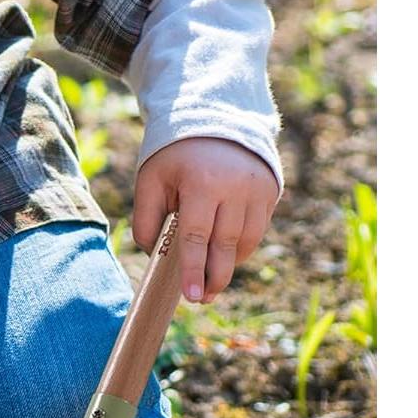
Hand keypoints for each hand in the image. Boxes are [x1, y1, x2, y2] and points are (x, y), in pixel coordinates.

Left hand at [132, 137, 279, 304]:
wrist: (214, 118)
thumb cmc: (174, 154)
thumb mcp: (151, 179)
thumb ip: (146, 217)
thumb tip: (152, 255)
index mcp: (202, 182)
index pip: (197, 236)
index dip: (194, 269)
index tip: (191, 296)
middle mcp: (236, 187)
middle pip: (225, 244)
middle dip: (214, 276)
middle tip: (202, 298)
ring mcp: (258, 189)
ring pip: (246, 241)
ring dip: (229, 264)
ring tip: (212, 282)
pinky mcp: (271, 191)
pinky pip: (257, 229)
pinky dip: (241, 246)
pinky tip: (226, 255)